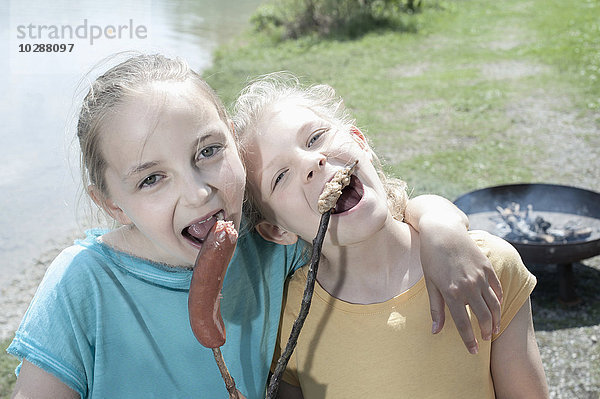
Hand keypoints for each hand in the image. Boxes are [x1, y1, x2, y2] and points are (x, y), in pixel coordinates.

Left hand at [419, 219, 502, 353]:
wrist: (443, 231)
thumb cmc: (431, 258)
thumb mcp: (430, 283)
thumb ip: (436, 308)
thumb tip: (435, 332)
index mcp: (452, 292)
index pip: (463, 323)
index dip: (469, 340)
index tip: (472, 351)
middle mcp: (469, 286)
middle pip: (482, 317)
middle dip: (485, 332)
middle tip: (484, 340)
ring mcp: (480, 277)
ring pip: (494, 305)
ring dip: (495, 319)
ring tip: (493, 329)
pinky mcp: (488, 268)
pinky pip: (497, 289)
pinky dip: (498, 300)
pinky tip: (497, 308)